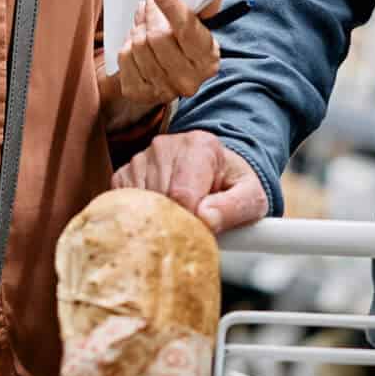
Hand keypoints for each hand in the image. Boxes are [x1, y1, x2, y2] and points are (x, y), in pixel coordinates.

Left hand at [98, 0, 220, 126]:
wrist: (169, 81)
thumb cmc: (186, 48)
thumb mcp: (200, 31)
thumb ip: (206, 11)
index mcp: (207, 61)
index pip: (187, 29)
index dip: (170, 5)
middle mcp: (188, 80)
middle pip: (158, 37)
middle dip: (151, 14)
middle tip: (149, 3)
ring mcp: (163, 89)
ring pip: (139, 45)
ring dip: (138, 27)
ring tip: (143, 20)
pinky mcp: (139, 93)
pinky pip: (124, 57)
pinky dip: (127, 44)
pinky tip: (136, 41)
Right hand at [113, 130, 267, 234]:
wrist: (215, 171)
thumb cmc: (232, 185)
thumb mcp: (251, 197)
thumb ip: (235, 208)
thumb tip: (205, 219)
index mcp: (200, 145)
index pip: (183, 195)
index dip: (192, 222)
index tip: (203, 230)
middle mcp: (165, 146)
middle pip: (159, 201)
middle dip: (175, 223)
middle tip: (191, 229)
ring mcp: (140, 159)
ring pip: (139, 205)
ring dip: (156, 221)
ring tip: (178, 218)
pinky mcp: (123, 175)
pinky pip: (123, 205)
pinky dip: (139, 218)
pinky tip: (158, 216)